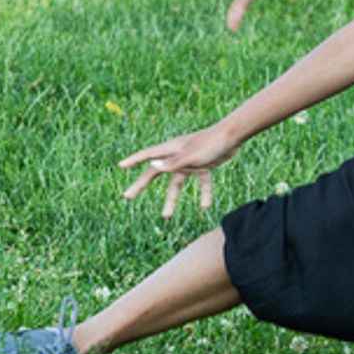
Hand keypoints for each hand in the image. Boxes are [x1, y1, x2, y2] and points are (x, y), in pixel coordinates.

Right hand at [118, 126, 239, 218]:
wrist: (232, 137)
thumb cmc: (209, 144)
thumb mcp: (189, 157)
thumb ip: (172, 164)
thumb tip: (152, 166)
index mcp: (171, 150)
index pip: (148, 155)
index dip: (134, 160)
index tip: (121, 166)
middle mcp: (177, 156)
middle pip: (155, 173)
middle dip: (142, 185)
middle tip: (128, 197)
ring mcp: (190, 162)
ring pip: (176, 184)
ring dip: (172, 199)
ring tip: (166, 216)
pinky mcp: (203, 166)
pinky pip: (201, 183)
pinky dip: (203, 194)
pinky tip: (204, 206)